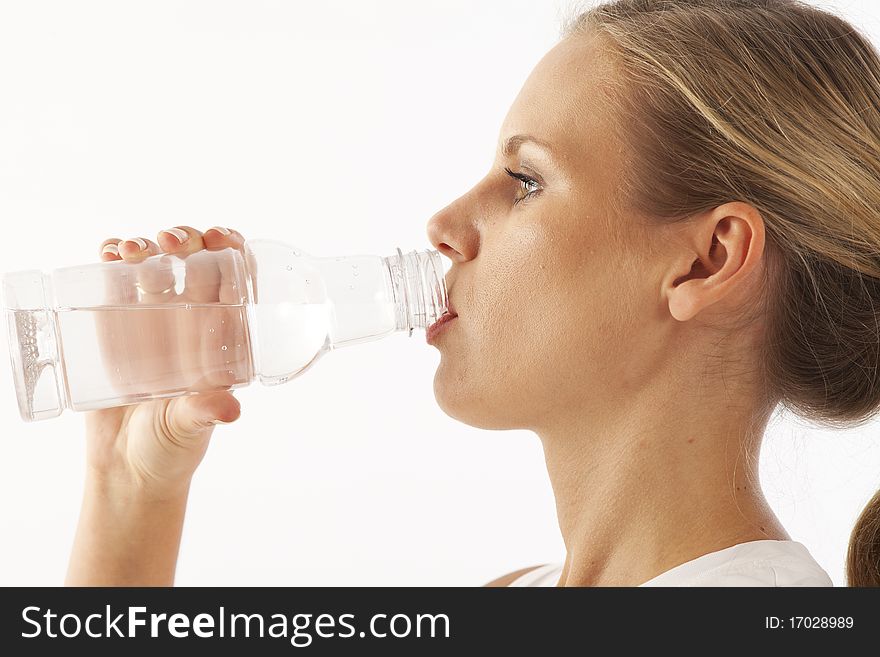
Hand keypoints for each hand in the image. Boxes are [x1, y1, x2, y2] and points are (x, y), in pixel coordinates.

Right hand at [86, 226, 246, 496]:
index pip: (235, 283)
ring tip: (134, 250)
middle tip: (173, 242)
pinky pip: (116, 282)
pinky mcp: (115, 326)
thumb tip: (231, 409)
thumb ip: (204, 414)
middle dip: (188, 240)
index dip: (233, 251)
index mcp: (222, 339)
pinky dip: (112, 259)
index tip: (220, 238)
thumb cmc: (171, 449)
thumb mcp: (188, 428)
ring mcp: (153, 321)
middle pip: (196, 263)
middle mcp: (191, 324)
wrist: (126, 469)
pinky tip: (109, 252)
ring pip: (156, 265)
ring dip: (148, 244)